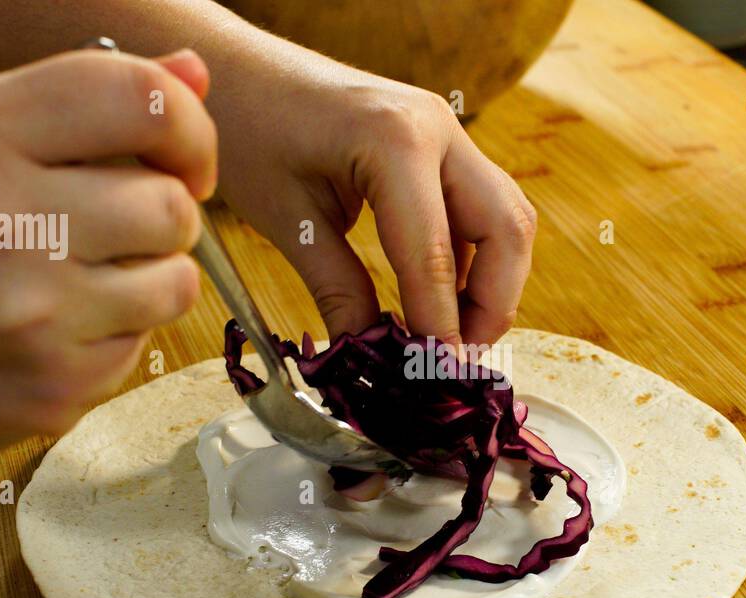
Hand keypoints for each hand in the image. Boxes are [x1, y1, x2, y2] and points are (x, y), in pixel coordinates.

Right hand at [0, 49, 217, 507]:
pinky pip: (145, 341)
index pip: (137, 97)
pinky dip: (117, 334)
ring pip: (176, 278)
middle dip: (160, 214)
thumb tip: (192, 72)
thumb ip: (76, 103)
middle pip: (170, 202)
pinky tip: (55, 331)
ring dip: (149, 277)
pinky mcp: (52, 387)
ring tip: (81, 281)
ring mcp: (28, 313)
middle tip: (109, 230)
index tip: (183, 157)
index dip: (187, 127)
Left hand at [213, 36, 536, 350]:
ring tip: (450, 338)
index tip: (433, 379)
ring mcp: (448, 133)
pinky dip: (473, 261)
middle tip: (455, 361)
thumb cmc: (248, 128)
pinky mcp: (442, 146)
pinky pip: (481, 210)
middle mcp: (439, 130)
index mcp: (396, 142)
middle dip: (492, 305)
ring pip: (506, 219)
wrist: (237, 70)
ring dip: (492, 284)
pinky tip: (439, 300)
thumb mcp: (287, 218)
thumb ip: (337, 289)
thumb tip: (370, 362)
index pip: (436, 255)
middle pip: (507, 229)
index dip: (441, 326)